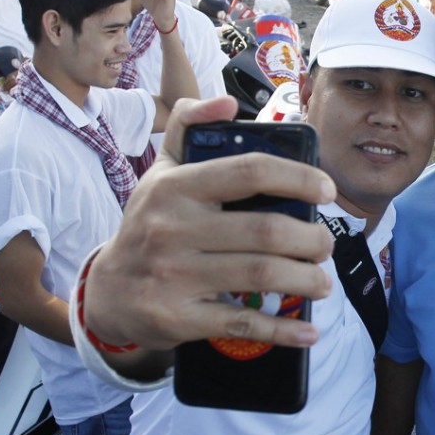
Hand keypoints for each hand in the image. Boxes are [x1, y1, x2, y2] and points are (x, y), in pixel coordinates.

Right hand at [83, 96, 337, 350]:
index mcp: (176, 187)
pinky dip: (283, 329)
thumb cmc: (150, 224)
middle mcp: (173, 228)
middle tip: (326, 245)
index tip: (326, 191)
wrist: (107, 291)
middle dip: (311, 239)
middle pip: (266, 229)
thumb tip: (228, 103)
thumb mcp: (160, 172)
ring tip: (323, 281)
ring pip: (261, 274)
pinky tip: (308, 331)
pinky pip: (242, 322)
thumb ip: (189, 128)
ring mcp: (174, 275)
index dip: (298, 177)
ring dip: (306, 279)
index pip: (249, 171)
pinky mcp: (177, 318)